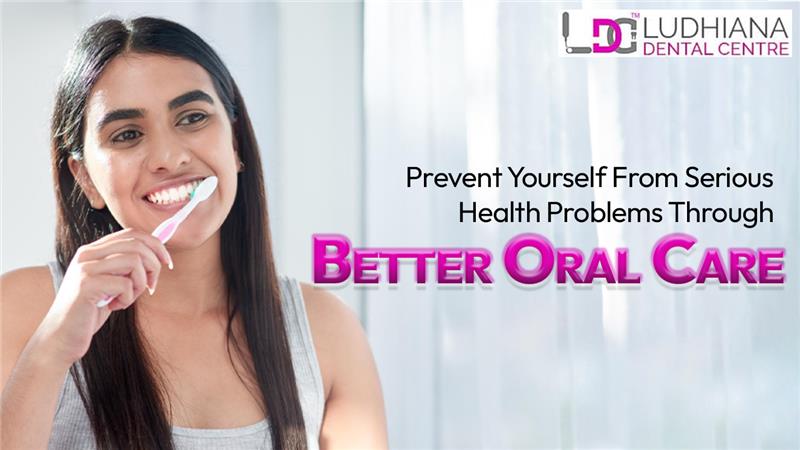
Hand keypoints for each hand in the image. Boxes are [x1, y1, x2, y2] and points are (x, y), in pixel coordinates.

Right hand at [30, 228, 171, 368]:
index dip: (156, 245)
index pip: (132, 234)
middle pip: (137, 244)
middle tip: (151, 286)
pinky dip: (128, 298)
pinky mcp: (86, 285)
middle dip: (154, 265)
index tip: (167, 263)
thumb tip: (159, 253)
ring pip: (135, 261)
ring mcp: (85, 268)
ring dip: (140, 283)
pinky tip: (113, 307)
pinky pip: (126, 284)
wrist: (61, 337)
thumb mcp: (111, 283)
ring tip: (128, 298)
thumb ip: (126, 267)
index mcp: (93, 250)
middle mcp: (87, 254)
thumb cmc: (89, 312)